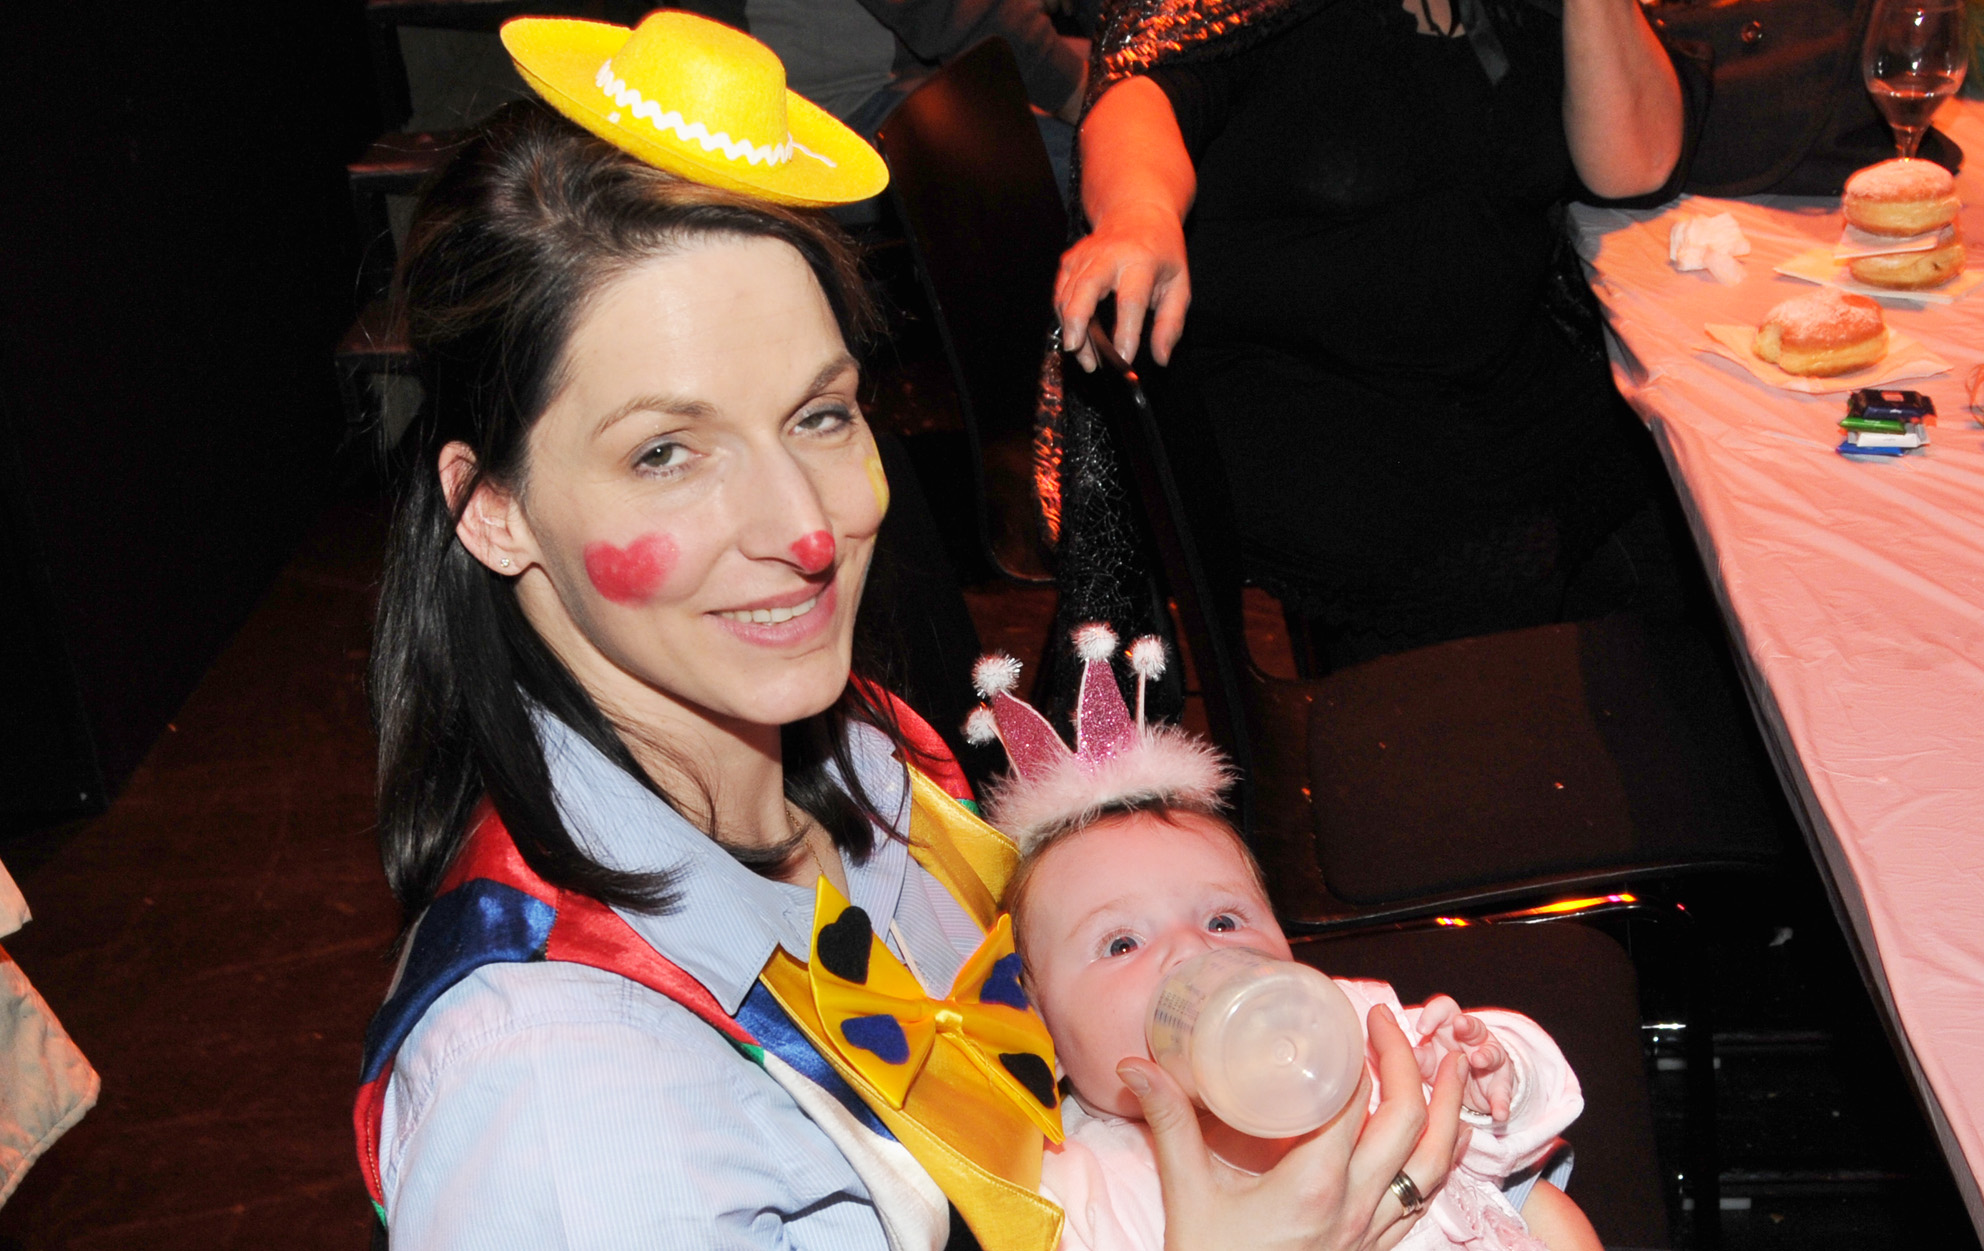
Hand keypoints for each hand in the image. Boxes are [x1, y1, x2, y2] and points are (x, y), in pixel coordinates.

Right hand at [1054, 199, 1189, 371]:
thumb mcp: (1178, 284)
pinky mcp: (1070, 260)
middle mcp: (1109, 255)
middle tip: (1077, 351)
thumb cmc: (1161, 252)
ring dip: (1071, 328)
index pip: (1131, 301)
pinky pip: (1060, 293)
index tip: (1124, 358)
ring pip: (1067, 295)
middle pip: (1086, 288)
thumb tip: (1161, 358)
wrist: (1137, 212)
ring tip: (1084, 357)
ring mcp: (1085, 255)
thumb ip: (1171, 323)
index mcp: (1141, 261)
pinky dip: (1063, 317)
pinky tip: (1076, 335)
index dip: (1125, 333)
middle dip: (1078, 322)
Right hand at [1114, 1005, 1467, 1250]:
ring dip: (1450, 1109)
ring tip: (1453, 1064)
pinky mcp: (1375, 1250)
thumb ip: (1168, 1124)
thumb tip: (1134, 1067)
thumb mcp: (1187, 1194)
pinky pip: (1426, 1198)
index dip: (1361, 1054)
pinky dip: (1441, 1157)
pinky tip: (1441, 1135)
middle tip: (1390, 1023)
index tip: (1349, 1019)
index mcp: (1314, 1185)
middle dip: (1411, 1063)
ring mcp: (1372, 1233)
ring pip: (1435, 1163)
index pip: (1356, 1103)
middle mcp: (1356, 1207)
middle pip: (1408, 1122)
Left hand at [1413, 996, 1514, 1122]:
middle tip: (1459, 1025)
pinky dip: (1501, 1102)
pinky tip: (1499, 1112)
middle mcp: (1473, 1038)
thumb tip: (1408, 1055)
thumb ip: (1419, 1058)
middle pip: (1473, 1025)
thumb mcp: (1428, 1062)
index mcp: (1450, 1027)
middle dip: (1467, 1025)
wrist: (1469, 1089)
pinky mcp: (1500, 1083)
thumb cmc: (1442, 1065)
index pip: (1445, 1009)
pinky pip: (1503, 1091)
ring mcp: (1490, 1058)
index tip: (1421, 1029)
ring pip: (1492, 1051)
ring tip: (1478, 1060)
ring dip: (1486, 1055)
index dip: (1434, 1014)